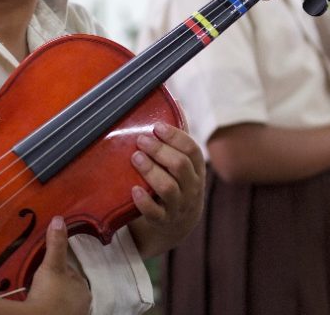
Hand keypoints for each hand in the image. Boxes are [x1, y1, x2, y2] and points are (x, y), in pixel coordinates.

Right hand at [26, 216, 89, 314]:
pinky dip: (47, 308)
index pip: (72, 275)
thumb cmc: (49, 293)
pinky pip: (54, 311)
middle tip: (39, 281)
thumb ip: (56, 244)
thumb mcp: (52, 265)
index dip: (59, 270)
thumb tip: (59, 219)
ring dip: (50, 298)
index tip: (45, 269)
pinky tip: (37, 305)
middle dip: (55, 285)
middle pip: (66, 290)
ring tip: (35, 293)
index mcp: (84, 290)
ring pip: (60, 302)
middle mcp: (83, 305)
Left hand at [128, 123, 204, 257]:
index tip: (156, 127)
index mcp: (196, 171)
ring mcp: (178, 207)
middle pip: (180, 166)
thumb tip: (175, 101)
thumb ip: (177, 137)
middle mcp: (191, 189)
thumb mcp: (182, 164)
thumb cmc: (175, 185)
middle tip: (141, 141)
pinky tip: (133, 189)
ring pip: (169, 188)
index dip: (175, 136)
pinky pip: (155, 213)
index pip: (192, 150)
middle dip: (160, 151)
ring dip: (151, 171)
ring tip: (135, 158)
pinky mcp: (163, 222)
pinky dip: (144, 201)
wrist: (173, 228)